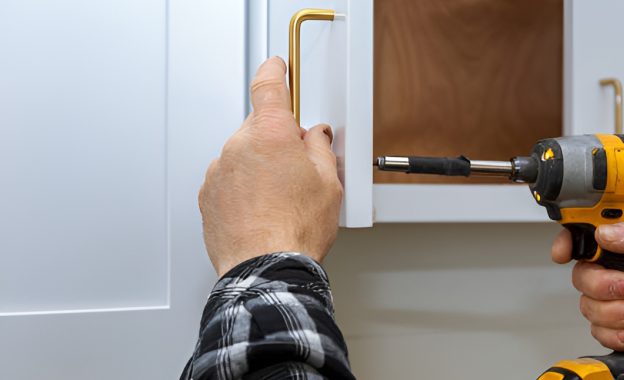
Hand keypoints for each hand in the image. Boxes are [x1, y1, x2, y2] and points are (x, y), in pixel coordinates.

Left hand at [199, 57, 342, 276]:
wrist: (266, 269)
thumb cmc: (295, 231)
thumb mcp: (328, 182)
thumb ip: (320, 148)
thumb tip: (315, 138)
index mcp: (271, 134)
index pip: (269, 86)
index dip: (274, 71)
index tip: (276, 66)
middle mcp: (239, 146)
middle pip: (259, 127)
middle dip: (278, 140)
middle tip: (299, 169)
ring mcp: (219, 171)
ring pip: (244, 154)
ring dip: (260, 166)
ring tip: (280, 200)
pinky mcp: (208, 195)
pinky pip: (229, 179)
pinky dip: (243, 187)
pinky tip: (263, 210)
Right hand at [552, 217, 623, 358]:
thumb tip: (606, 234)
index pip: (587, 235)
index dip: (569, 241)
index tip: (564, 252)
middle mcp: (617, 270)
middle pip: (581, 273)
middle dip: (603, 285)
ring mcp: (614, 299)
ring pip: (588, 304)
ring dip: (615, 312)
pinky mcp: (615, 324)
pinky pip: (597, 329)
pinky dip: (617, 332)